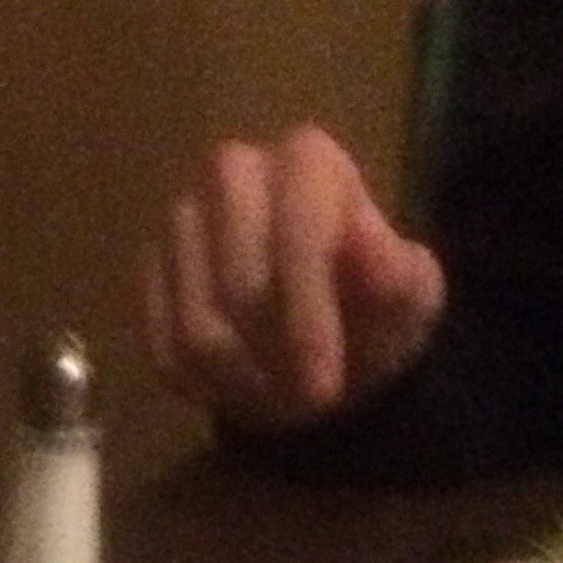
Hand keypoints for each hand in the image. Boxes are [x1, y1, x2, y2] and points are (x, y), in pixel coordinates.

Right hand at [143, 127, 447, 429]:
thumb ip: (396, 272)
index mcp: (306, 161)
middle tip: (305, 402)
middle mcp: (232, 171)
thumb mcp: (412, 299)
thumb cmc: (374, 307)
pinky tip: (241, 391)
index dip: (309, 314)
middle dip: (274, 357)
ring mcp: (182, 220)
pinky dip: (203, 388)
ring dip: (242, 383)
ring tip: (278, 401)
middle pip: (238, 286)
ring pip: (197, 328)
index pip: (297, 232)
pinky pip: (163, 347)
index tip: (325, 385)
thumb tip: (362, 234)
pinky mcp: (149, 270)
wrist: (327, 332)